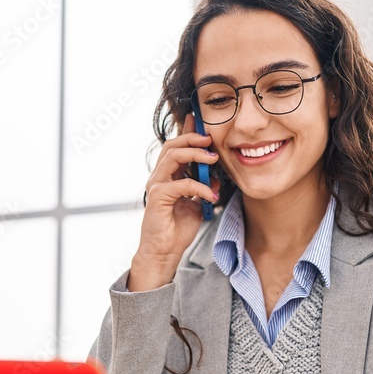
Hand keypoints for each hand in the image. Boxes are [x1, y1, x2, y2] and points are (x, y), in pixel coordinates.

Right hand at [130, 114, 220, 291]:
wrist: (163, 252)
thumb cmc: (177, 230)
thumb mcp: (197, 205)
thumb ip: (203, 187)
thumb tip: (217, 175)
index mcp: (167, 176)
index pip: (176, 147)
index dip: (187, 132)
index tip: (201, 121)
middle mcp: (159, 177)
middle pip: (172, 145)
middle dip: (192, 138)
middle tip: (210, 139)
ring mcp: (156, 186)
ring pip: (173, 157)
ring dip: (195, 154)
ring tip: (213, 158)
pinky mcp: (157, 197)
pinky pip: (181, 184)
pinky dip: (199, 187)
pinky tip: (211, 195)